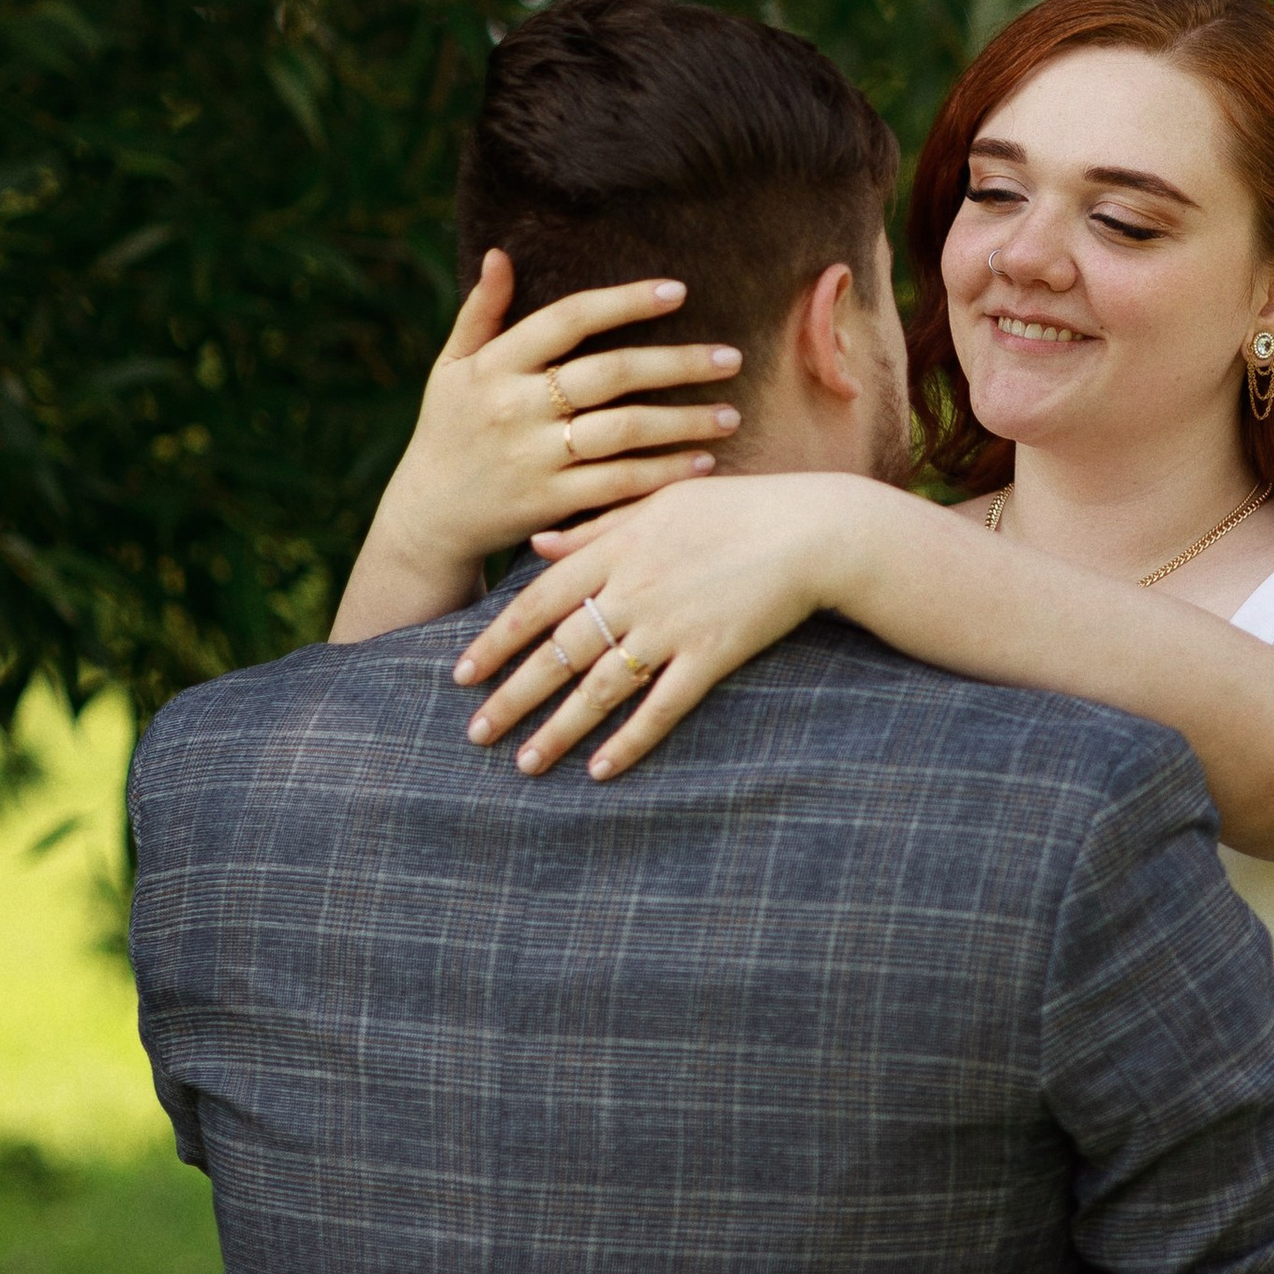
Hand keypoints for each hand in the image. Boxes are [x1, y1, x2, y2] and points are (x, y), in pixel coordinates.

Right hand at [331, 257, 744, 642]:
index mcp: (495, 365)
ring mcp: (534, 458)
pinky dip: (664, 474)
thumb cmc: (448, 430)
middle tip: (732, 358)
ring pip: (623, 432)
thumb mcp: (452, 368)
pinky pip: (619, 485)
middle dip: (678, 364)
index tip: (678, 291)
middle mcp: (516, 407)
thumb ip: (481, 312)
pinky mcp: (549, 503)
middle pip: (610, 374)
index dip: (625, 301)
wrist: (427, 519)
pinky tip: (702, 464)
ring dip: (684, 423)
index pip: (567, 319)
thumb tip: (500, 253)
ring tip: (730, 415)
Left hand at [453, 468, 884, 779]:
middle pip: (558, 651)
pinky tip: (600, 771)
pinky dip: (629, 742)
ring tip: (525, 765)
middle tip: (475, 735)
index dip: (495, 641)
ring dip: (558, 731)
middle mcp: (635, 588)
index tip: (459, 675)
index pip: (537, 600)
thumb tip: (537, 545)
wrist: (814, 529)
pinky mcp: (712, 654)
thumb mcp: (660, 501)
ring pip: (600, 688)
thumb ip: (596, 525)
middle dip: (512, 698)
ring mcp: (672, 624)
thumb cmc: (738, 509)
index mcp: (617, 546)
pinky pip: (661, 708)